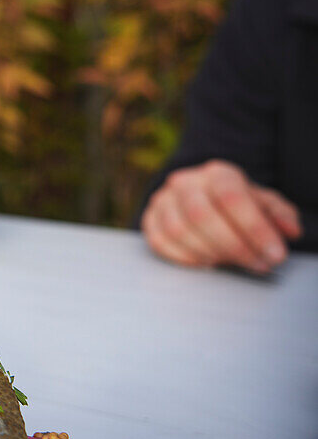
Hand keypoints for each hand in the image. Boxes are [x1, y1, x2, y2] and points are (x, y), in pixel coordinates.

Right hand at [141, 159, 301, 273]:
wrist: (201, 197)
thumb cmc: (235, 204)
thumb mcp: (264, 203)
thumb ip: (280, 214)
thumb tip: (290, 230)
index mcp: (217, 173)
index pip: (232, 197)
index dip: (255, 229)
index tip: (275, 254)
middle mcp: (185, 182)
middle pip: (202, 215)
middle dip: (234, 246)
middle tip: (257, 264)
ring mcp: (163, 201)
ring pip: (179, 231)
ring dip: (210, 253)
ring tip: (231, 261)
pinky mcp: (150, 220)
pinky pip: (161, 243)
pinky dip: (186, 258)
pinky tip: (207, 261)